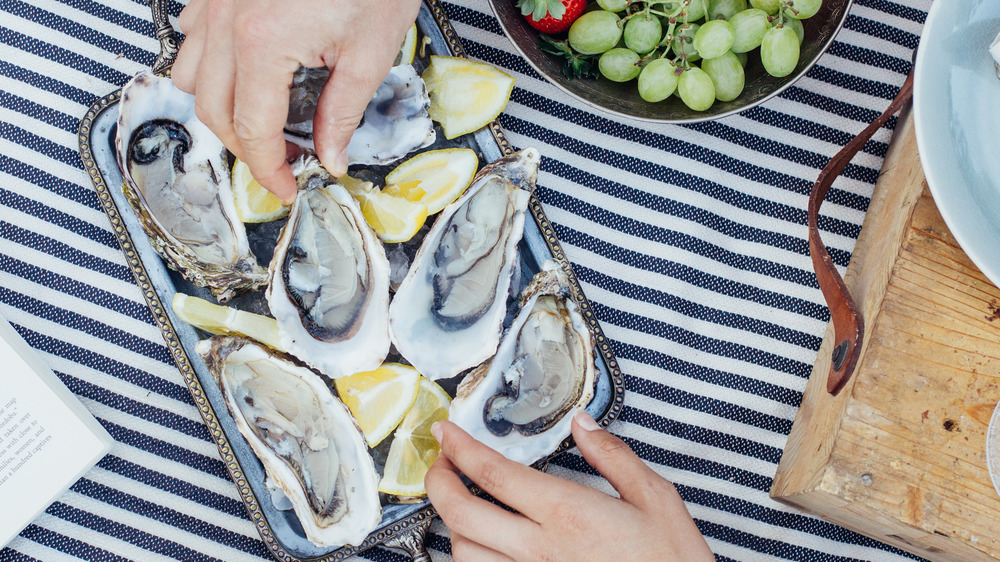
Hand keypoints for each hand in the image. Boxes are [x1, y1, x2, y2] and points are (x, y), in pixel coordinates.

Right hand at [171, 0, 420, 202]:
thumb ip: (343, 111)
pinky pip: (192, 36)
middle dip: (245, 148)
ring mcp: (217, 3)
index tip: (288, 188)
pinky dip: (209, 64)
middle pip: (214, 111)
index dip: (270, 170)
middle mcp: (228, 23)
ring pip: (190, 75)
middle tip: (280, 164)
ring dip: (219, 108)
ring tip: (260, 122)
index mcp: (263, 44)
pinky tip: (242, 71)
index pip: (254, 131)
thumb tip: (331, 155)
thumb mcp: (370, 51)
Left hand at [425, 412, 713, 560]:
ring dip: (452, 524)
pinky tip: (478, 547)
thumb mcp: (656, 499)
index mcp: (566, 513)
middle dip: (438, 481)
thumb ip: (613, 457)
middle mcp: (539, 549)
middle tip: (440, 463)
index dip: (459, 448)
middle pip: (461, 513)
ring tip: (460, 504)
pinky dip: (471, 560)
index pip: (493, 473)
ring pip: (462, 553)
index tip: (446, 433)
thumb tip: (583, 425)